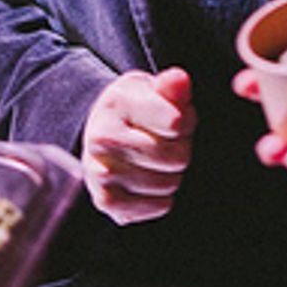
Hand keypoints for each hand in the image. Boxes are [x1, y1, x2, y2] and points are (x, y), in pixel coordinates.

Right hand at [82, 66, 195, 224]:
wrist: (100, 135)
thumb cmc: (136, 110)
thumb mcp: (152, 88)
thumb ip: (171, 85)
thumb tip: (179, 80)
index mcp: (117, 102)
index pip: (177, 123)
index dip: (187, 121)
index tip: (177, 118)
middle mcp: (103, 137)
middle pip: (176, 157)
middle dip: (181, 149)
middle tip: (168, 141)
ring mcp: (101, 172)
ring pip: (169, 184)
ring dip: (172, 173)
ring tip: (157, 159)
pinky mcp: (106, 201)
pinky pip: (159, 206)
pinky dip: (162, 197)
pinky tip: (148, 178)